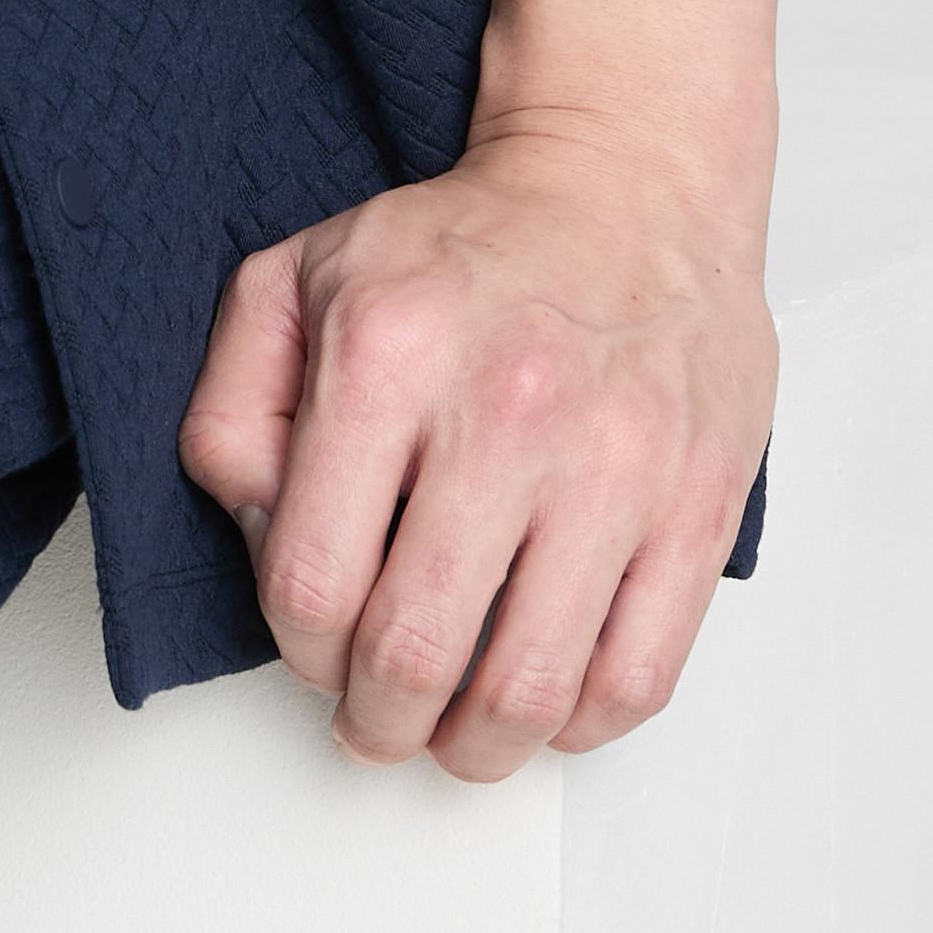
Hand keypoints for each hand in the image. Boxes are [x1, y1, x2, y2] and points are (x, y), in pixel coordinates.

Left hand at [178, 131, 774, 778]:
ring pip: (531, 688)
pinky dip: (579, 724)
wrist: (626, 185)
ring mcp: (615, 464)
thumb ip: (234, 408)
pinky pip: (638, 674)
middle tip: (375, 724)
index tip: (312, 654)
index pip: (312, 580)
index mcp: (386, 354)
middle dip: (378, 721)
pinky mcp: (698, 504)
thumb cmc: (461, 249)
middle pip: (416, 651)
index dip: (299, 652)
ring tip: (456, 738)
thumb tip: (259, 533)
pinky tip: (545, 704)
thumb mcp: (294, 281)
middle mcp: (505, 411)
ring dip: (478, 747)